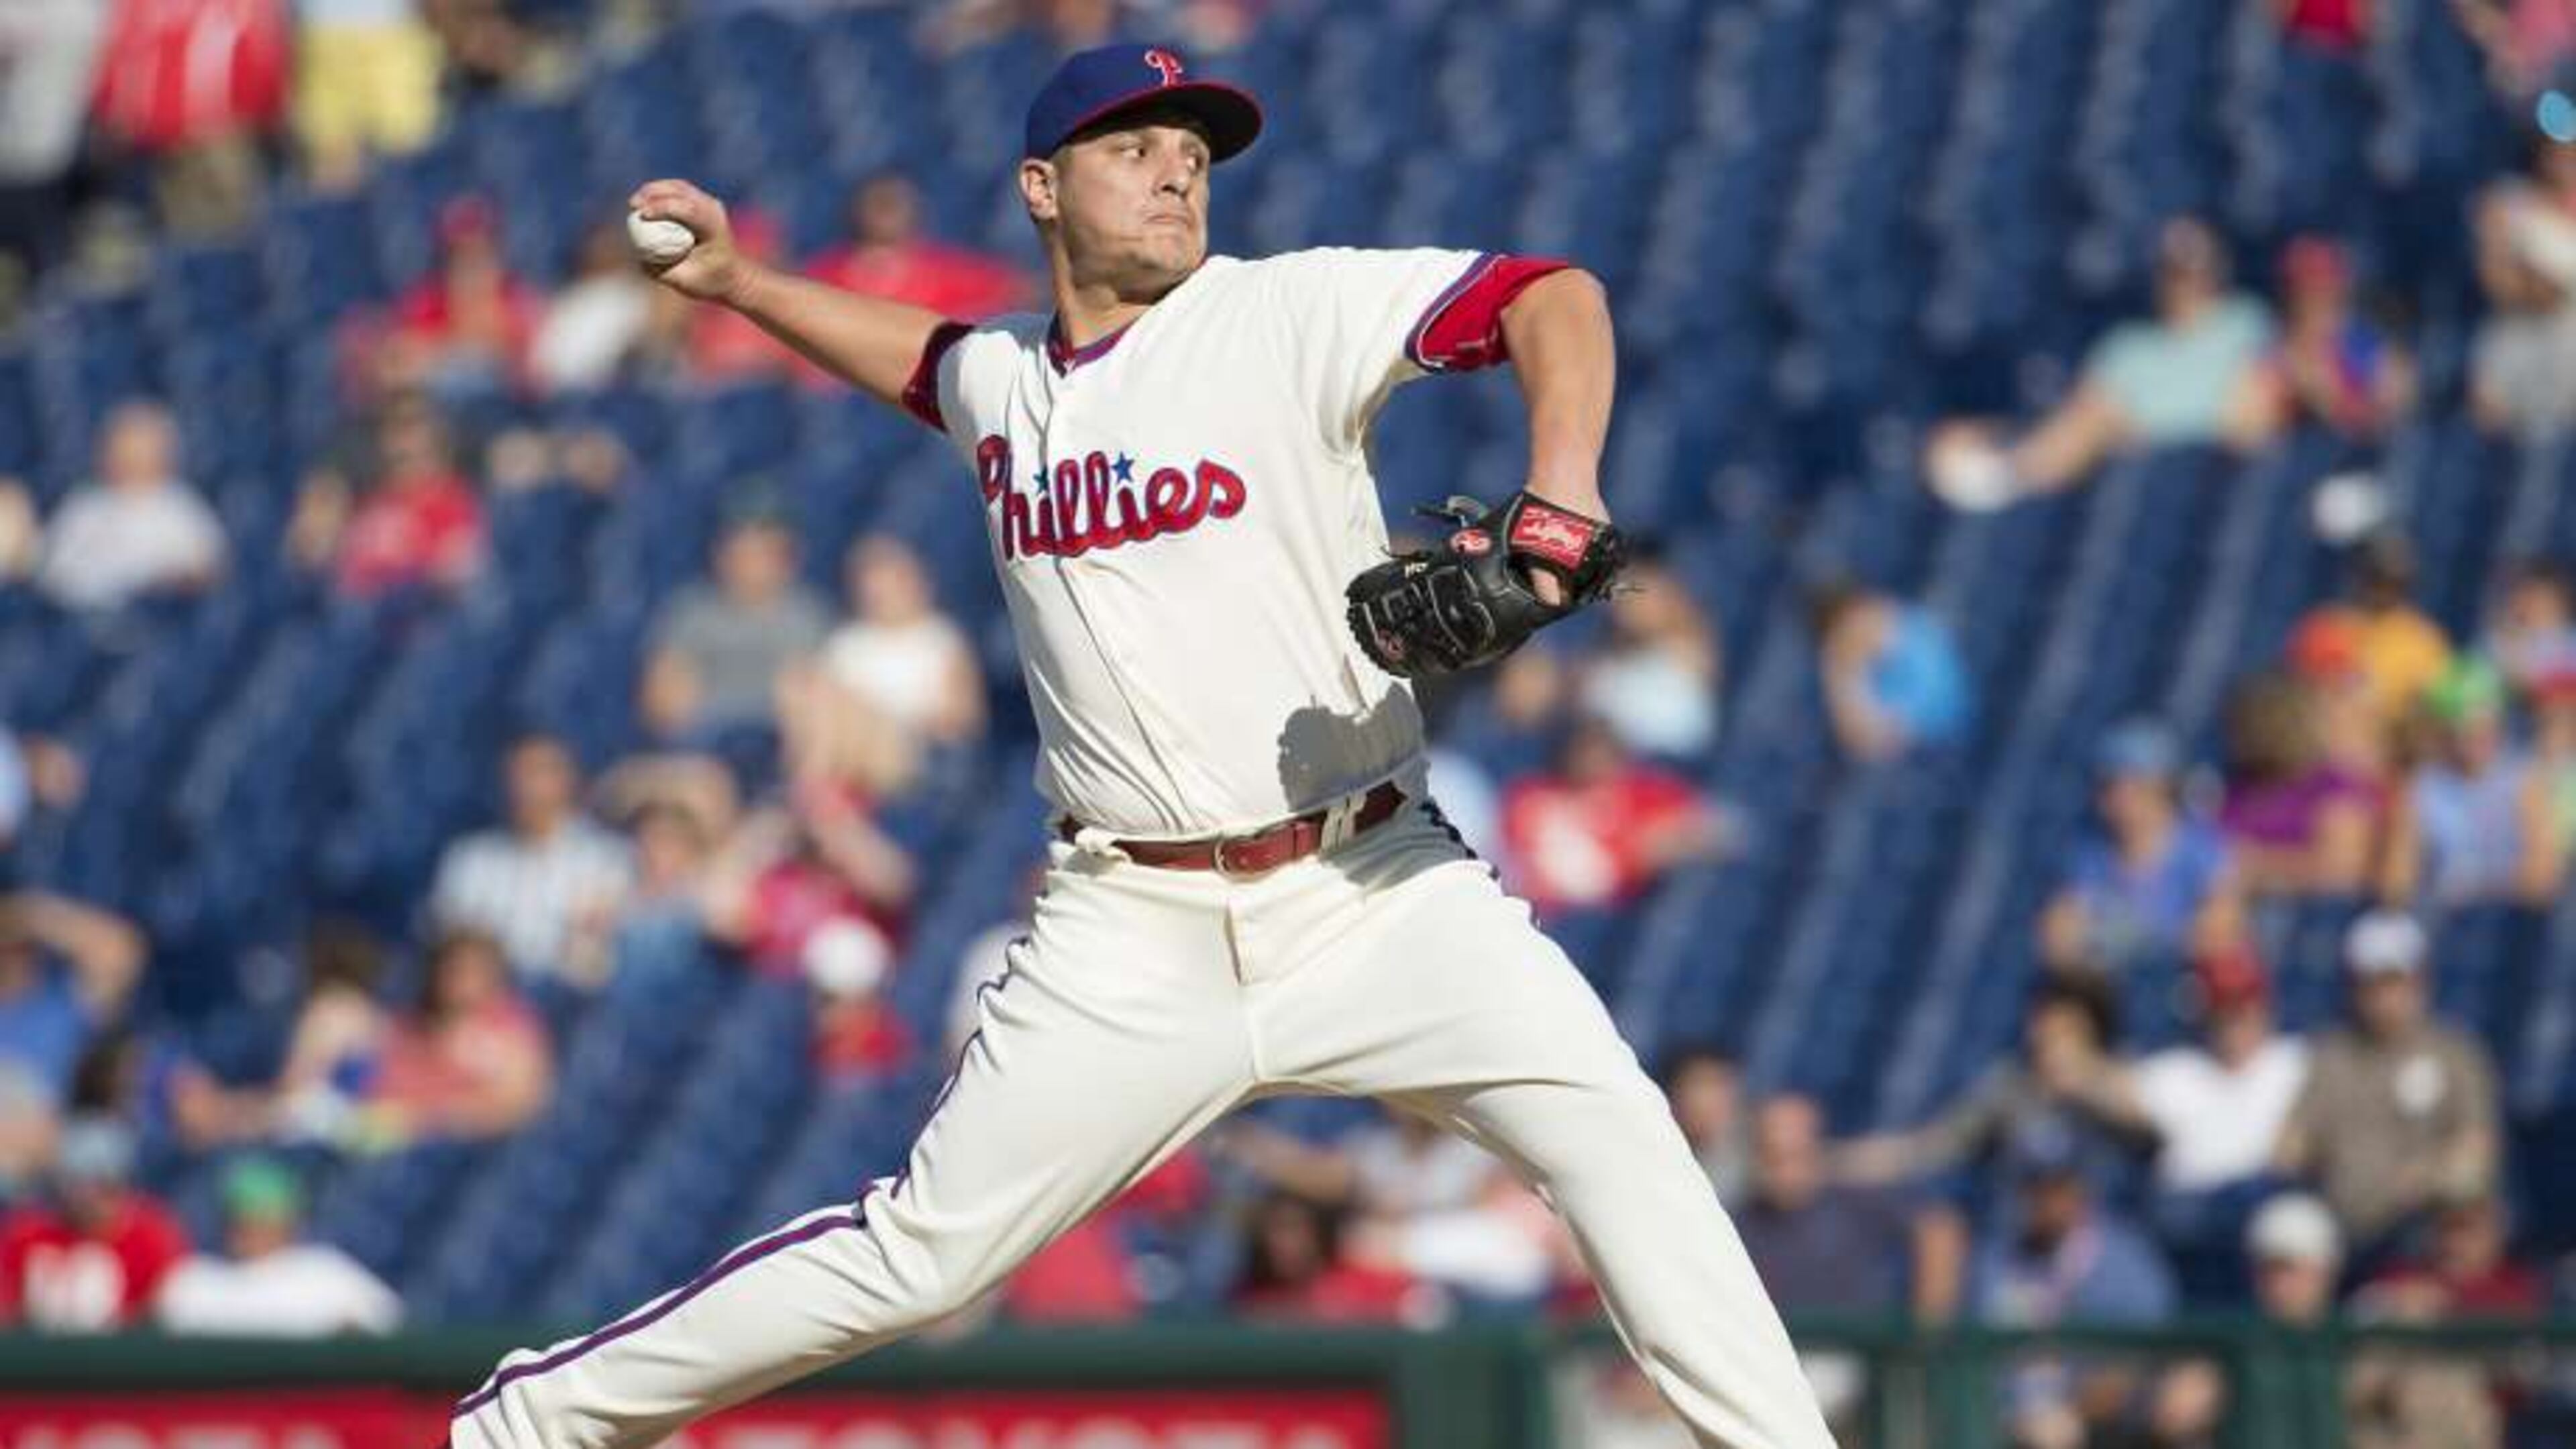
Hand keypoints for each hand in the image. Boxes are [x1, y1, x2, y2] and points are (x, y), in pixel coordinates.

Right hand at [627, 178, 752, 303]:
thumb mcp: (684, 283)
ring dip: (654, 189)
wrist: (732, 274)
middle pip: (682, 192)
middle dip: (654, 193)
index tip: (641, 215)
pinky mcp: (702, 202)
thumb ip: (662, 271)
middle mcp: (714, 212)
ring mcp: (710, 204)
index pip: (689, 210)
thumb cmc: (708, 282)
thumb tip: (638, 257)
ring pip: (679, 187)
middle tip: (633, 205)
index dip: (662, 208)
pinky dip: (659, 192)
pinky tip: (643, 201)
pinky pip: (678, 190)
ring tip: (635, 202)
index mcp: (714, 230)